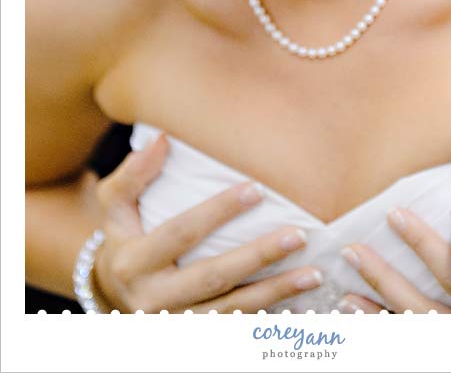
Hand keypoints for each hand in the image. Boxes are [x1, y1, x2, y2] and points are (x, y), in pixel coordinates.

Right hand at [92, 133, 321, 312]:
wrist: (111, 293)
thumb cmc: (123, 234)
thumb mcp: (114, 204)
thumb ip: (134, 173)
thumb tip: (161, 138)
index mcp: (133, 261)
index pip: (182, 232)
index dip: (219, 211)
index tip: (257, 190)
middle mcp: (153, 299)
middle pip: (213, 277)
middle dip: (258, 257)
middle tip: (298, 235)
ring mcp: (175, 324)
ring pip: (231, 310)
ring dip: (276, 293)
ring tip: (313, 273)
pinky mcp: (194, 338)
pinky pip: (237, 329)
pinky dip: (270, 319)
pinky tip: (303, 307)